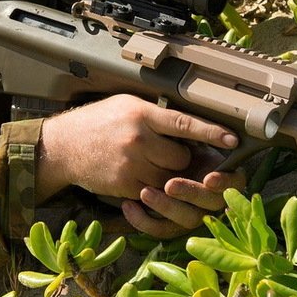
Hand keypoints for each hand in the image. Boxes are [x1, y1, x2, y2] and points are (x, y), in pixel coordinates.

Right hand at [36, 95, 240, 235]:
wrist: (63, 146)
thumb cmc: (97, 122)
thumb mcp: (126, 105)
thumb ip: (155, 114)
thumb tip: (188, 127)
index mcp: (142, 114)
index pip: (185, 123)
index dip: (212, 132)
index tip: (233, 139)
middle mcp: (138, 139)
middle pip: (181, 158)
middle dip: (181, 159)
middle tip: (167, 153)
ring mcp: (131, 164)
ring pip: (169, 178)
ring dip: (168, 175)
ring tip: (151, 163)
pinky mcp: (124, 185)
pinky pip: (151, 191)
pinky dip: (150, 186)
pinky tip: (136, 173)